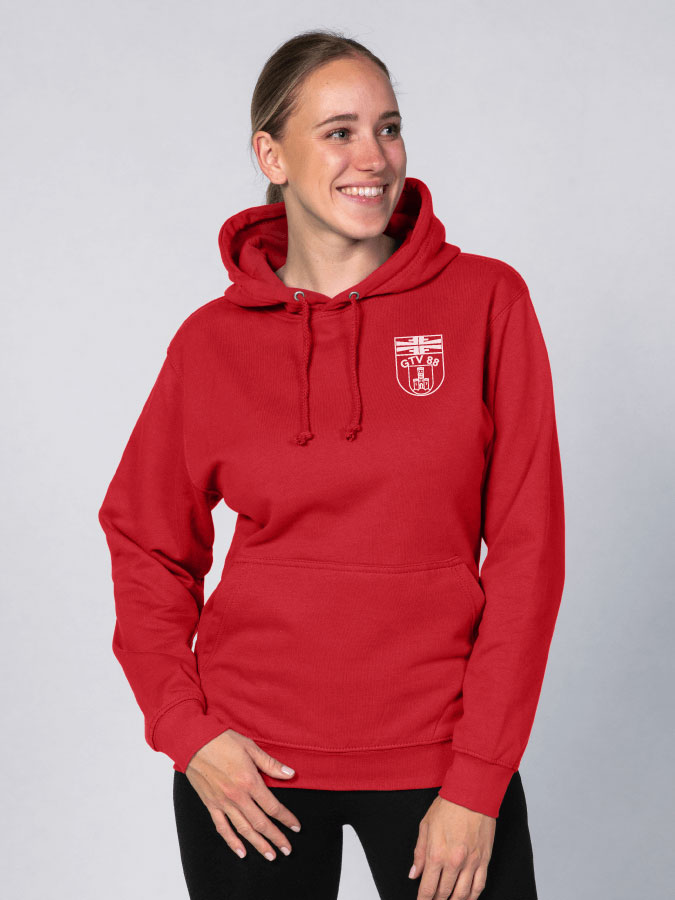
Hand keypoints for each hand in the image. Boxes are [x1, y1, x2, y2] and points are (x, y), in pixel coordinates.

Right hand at [185, 729, 301, 860]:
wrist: (194, 742)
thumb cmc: (222, 740)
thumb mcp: (250, 747)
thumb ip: (270, 764)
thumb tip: (290, 774)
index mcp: (250, 781)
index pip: (273, 806)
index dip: (286, 818)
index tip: (296, 827)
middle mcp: (237, 796)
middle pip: (261, 823)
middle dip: (276, 837)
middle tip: (287, 850)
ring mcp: (223, 803)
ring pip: (244, 829)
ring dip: (258, 844)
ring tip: (270, 856)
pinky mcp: (211, 805)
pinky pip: (222, 828)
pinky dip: (232, 842)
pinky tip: (241, 852)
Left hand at [408, 796, 495, 898]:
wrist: (472, 794)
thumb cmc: (448, 806)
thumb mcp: (425, 825)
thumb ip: (419, 852)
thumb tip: (414, 873)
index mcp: (436, 854)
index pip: (428, 888)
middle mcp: (454, 862)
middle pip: (444, 893)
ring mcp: (471, 863)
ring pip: (462, 895)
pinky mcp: (484, 860)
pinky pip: (479, 886)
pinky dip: (472, 897)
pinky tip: (467, 899)